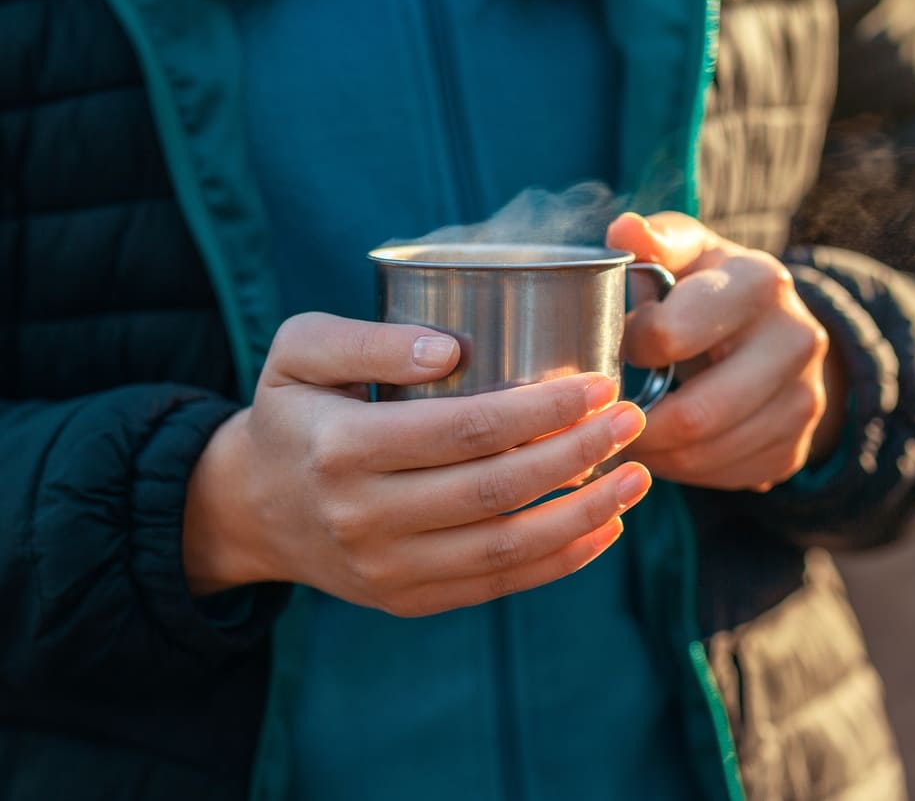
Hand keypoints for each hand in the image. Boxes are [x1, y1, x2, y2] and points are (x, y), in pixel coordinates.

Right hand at [182, 313, 650, 616]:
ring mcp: (387, 569)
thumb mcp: (300, 350)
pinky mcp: (407, 600)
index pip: (465, 429)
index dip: (541, 410)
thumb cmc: (295, 411)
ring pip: (506, 548)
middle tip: (630, 420)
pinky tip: (607, 527)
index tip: (596, 384)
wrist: (252, 509)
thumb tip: (450, 347)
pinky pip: (497, 585)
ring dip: (585, 513)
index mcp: (342, 447)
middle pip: (496, 489)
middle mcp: (363, 516)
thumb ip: (368, 337)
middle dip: (579, 453)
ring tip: (638, 477)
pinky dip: (561, 560)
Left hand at [607, 212, 845, 491]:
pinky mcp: (796, 447)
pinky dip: (681, 470)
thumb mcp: (688, 250)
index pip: (670, 335)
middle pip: (696, 414)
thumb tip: (624, 229)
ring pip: (706, 454)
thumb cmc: (711, 287)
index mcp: (760, 283)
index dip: (626, 348)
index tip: (610, 347)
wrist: (778, 330)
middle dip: (634, 423)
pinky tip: (662, 447)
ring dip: (652, 454)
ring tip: (622, 433)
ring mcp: (804, 401)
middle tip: (599, 418)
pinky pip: (723, 477)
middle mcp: (797, 342)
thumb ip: (655, 240)